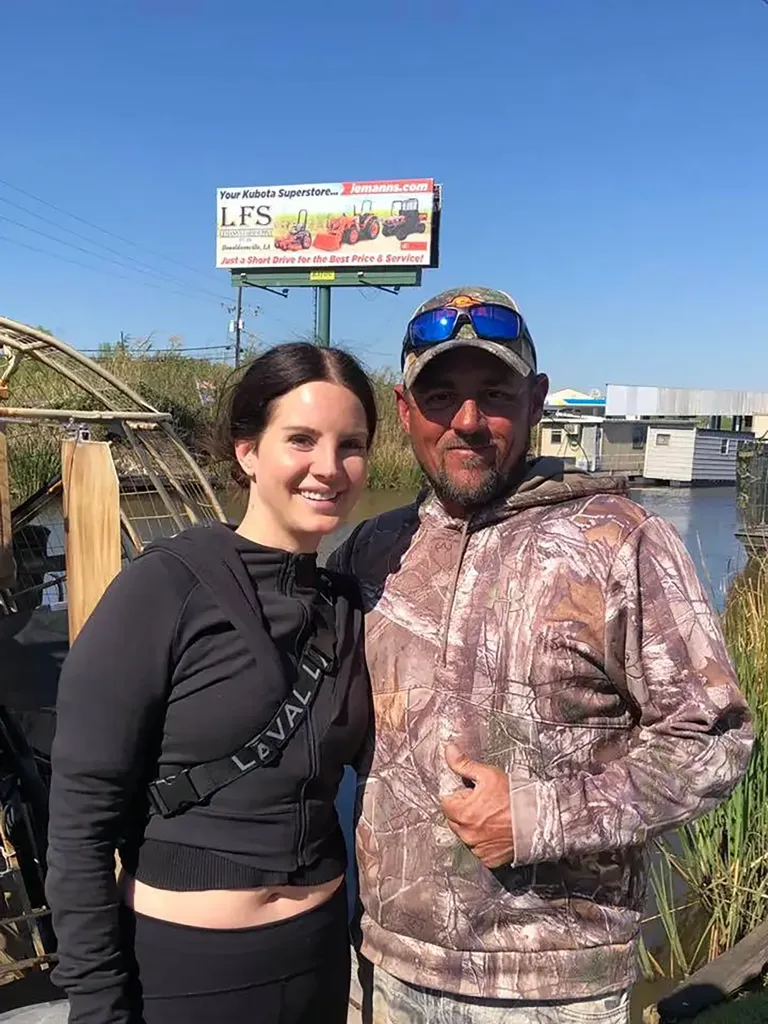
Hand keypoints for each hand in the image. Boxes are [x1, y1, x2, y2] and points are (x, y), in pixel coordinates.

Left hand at [440, 743, 515, 869]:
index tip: (471, 794)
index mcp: (462, 813)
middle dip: (464, 811)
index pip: (446, 803)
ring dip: (473, 827)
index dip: (459, 795)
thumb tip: (449, 750)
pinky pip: (478, 849)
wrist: (538, 820)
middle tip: (484, 804)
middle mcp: (466, 834)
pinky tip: (496, 831)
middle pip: (454, 819)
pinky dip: (484, 841)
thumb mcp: (487, 774)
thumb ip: (463, 764)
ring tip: (492, 817)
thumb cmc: (515, 798)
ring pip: (465, 835)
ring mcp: (477, 848)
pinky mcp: (488, 859)